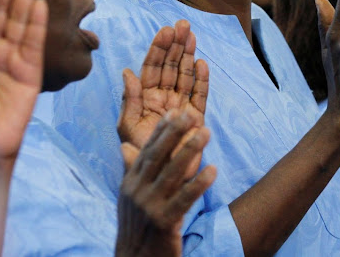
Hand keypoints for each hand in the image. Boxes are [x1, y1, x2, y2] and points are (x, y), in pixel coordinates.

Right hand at [116, 110, 216, 256]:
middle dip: (174, 133)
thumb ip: (132, 171)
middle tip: (191, 114)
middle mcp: (137, 191)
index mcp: (131, 183)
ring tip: (206, 133)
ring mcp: (149, 207)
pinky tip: (213, 170)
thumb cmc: (137, 227)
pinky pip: (184, 199)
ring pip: (172, 173)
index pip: (147, 151)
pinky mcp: (163, 222)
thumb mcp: (130, 198)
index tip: (175, 112)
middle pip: (158, 156)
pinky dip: (198, 184)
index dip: (161, 131)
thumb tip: (126, 147)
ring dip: (190, 151)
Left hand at [117, 20, 208, 178]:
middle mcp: (163, 99)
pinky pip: (199, 95)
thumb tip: (127, 72)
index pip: (152, 68)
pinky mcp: (196, 118)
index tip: (165, 31)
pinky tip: (202, 64)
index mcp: (144, 99)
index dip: (158, 49)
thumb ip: (129, 100)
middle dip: (176, 45)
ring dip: (189, 55)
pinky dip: (201, 80)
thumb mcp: (127, 128)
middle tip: (182, 25)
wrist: (160, 180)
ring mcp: (181, 107)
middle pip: (171, 67)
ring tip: (192, 36)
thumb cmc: (140, 155)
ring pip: (185, 76)